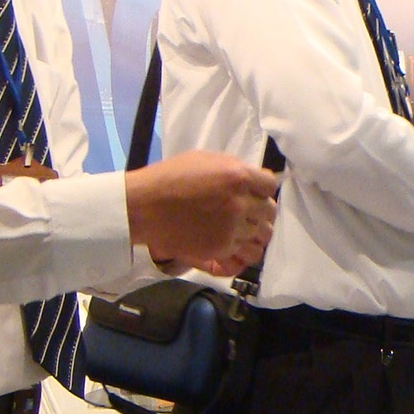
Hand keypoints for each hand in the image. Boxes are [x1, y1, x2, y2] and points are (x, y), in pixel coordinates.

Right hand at [126, 151, 278, 274]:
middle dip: (260, 211)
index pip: (270, 185)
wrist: (143, 207)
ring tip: (243, 230)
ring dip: (255, 232)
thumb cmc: (169, 178)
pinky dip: (242, 249)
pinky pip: (246, 253)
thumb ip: (234, 169)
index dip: (262, 189)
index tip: (254, 193)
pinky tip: (233, 243)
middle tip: (248, 213)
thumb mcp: (204, 160)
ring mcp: (232, 228)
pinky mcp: (221, 248)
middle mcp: (240, 203)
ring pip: (262, 234)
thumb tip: (255, 179)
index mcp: (238, 176)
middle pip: (268, 211)